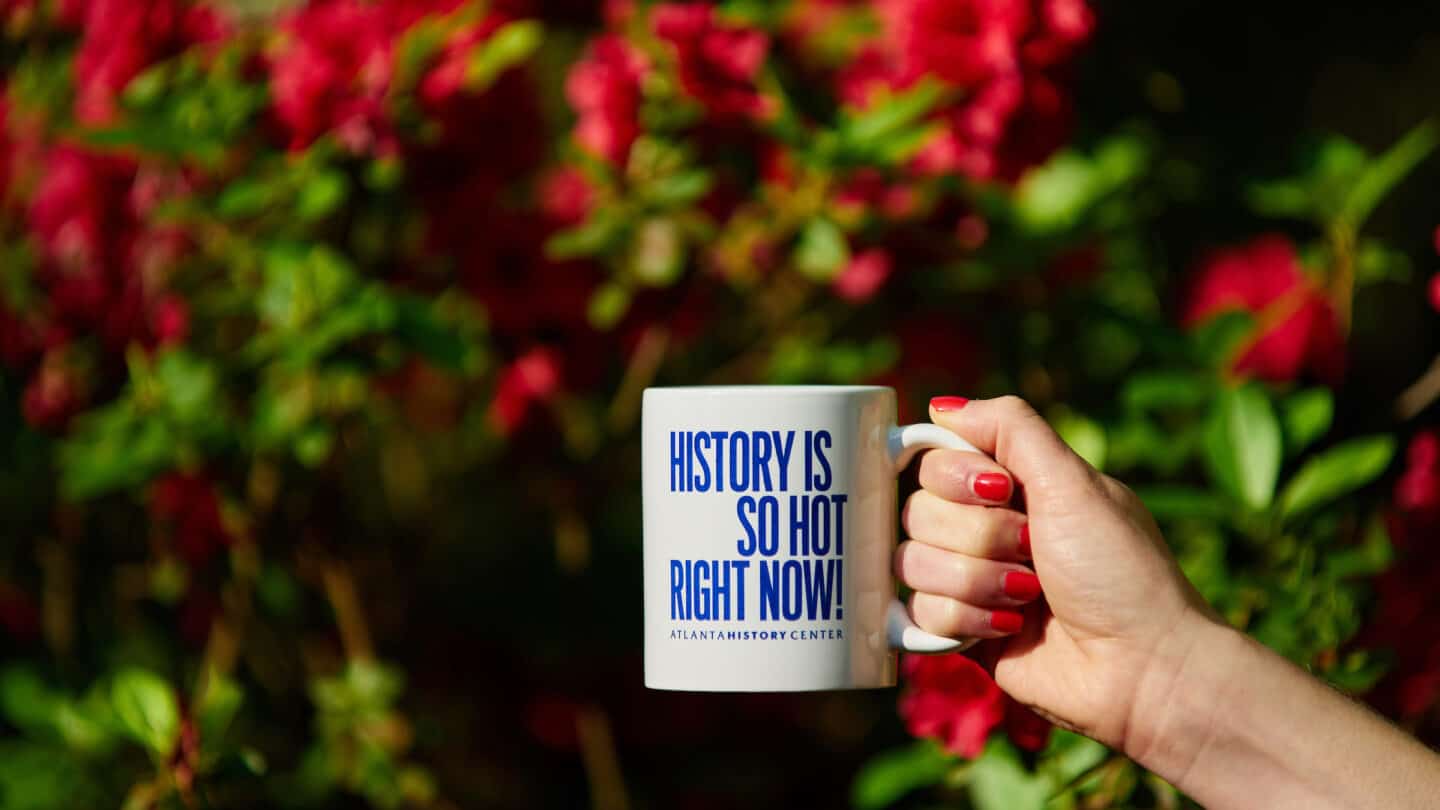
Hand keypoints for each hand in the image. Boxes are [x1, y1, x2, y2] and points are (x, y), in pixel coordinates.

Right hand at [894, 395, 1215, 752]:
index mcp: (1012, 485)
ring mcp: (970, 581)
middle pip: (916, 511)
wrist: (1142, 665)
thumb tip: (940, 406)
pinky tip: (1009, 628)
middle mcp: (984, 528)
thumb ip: (1010, 426)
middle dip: (979, 536)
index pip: (933, 459)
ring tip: (1029, 597)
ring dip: (976, 580)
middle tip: (1032, 552)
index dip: (954, 475)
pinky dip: (966, 620)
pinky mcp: (961, 632)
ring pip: (912, 562)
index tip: (1001, 489)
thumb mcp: (1073, 481)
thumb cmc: (1120, 570)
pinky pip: (919, 613)